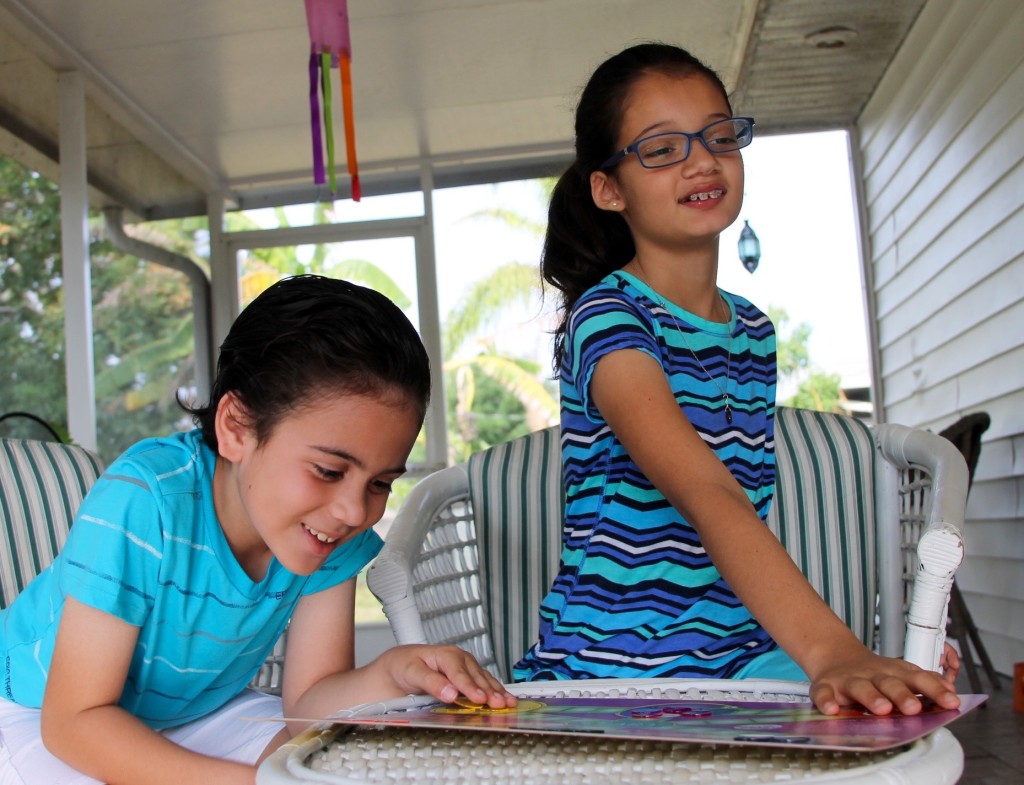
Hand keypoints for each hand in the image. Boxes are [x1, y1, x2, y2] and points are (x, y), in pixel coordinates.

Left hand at [376, 644, 516, 708]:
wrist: (398, 667)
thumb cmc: (404, 666)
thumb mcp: (412, 672)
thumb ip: (431, 682)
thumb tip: (450, 694)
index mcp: (446, 655)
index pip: (459, 674)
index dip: (470, 687)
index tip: (479, 699)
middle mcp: (460, 660)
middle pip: (476, 677)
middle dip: (489, 691)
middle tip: (499, 704)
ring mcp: (466, 668)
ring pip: (484, 680)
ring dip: (497, 692)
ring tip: (508, 703)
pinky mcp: (469, 677)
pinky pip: (485, 683)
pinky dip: (496, 691)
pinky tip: (506, 699)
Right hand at [809, 649, 959, 715]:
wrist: (834, 655)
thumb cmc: (872, 673)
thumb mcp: (900, 672)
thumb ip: (925, 681)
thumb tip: (951, 691)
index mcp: (893, 673)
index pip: (918, 679)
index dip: (934, 690)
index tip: (950, 701)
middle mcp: (873, 675)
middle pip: (889, 683)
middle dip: (902, 695)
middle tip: (913, 708)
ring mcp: (848, 680)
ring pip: (860, 687)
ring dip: (871, 697)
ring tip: (882, 708)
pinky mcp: (825, 686)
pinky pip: (823, 693)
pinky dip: (826, 700)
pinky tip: (832, 709)